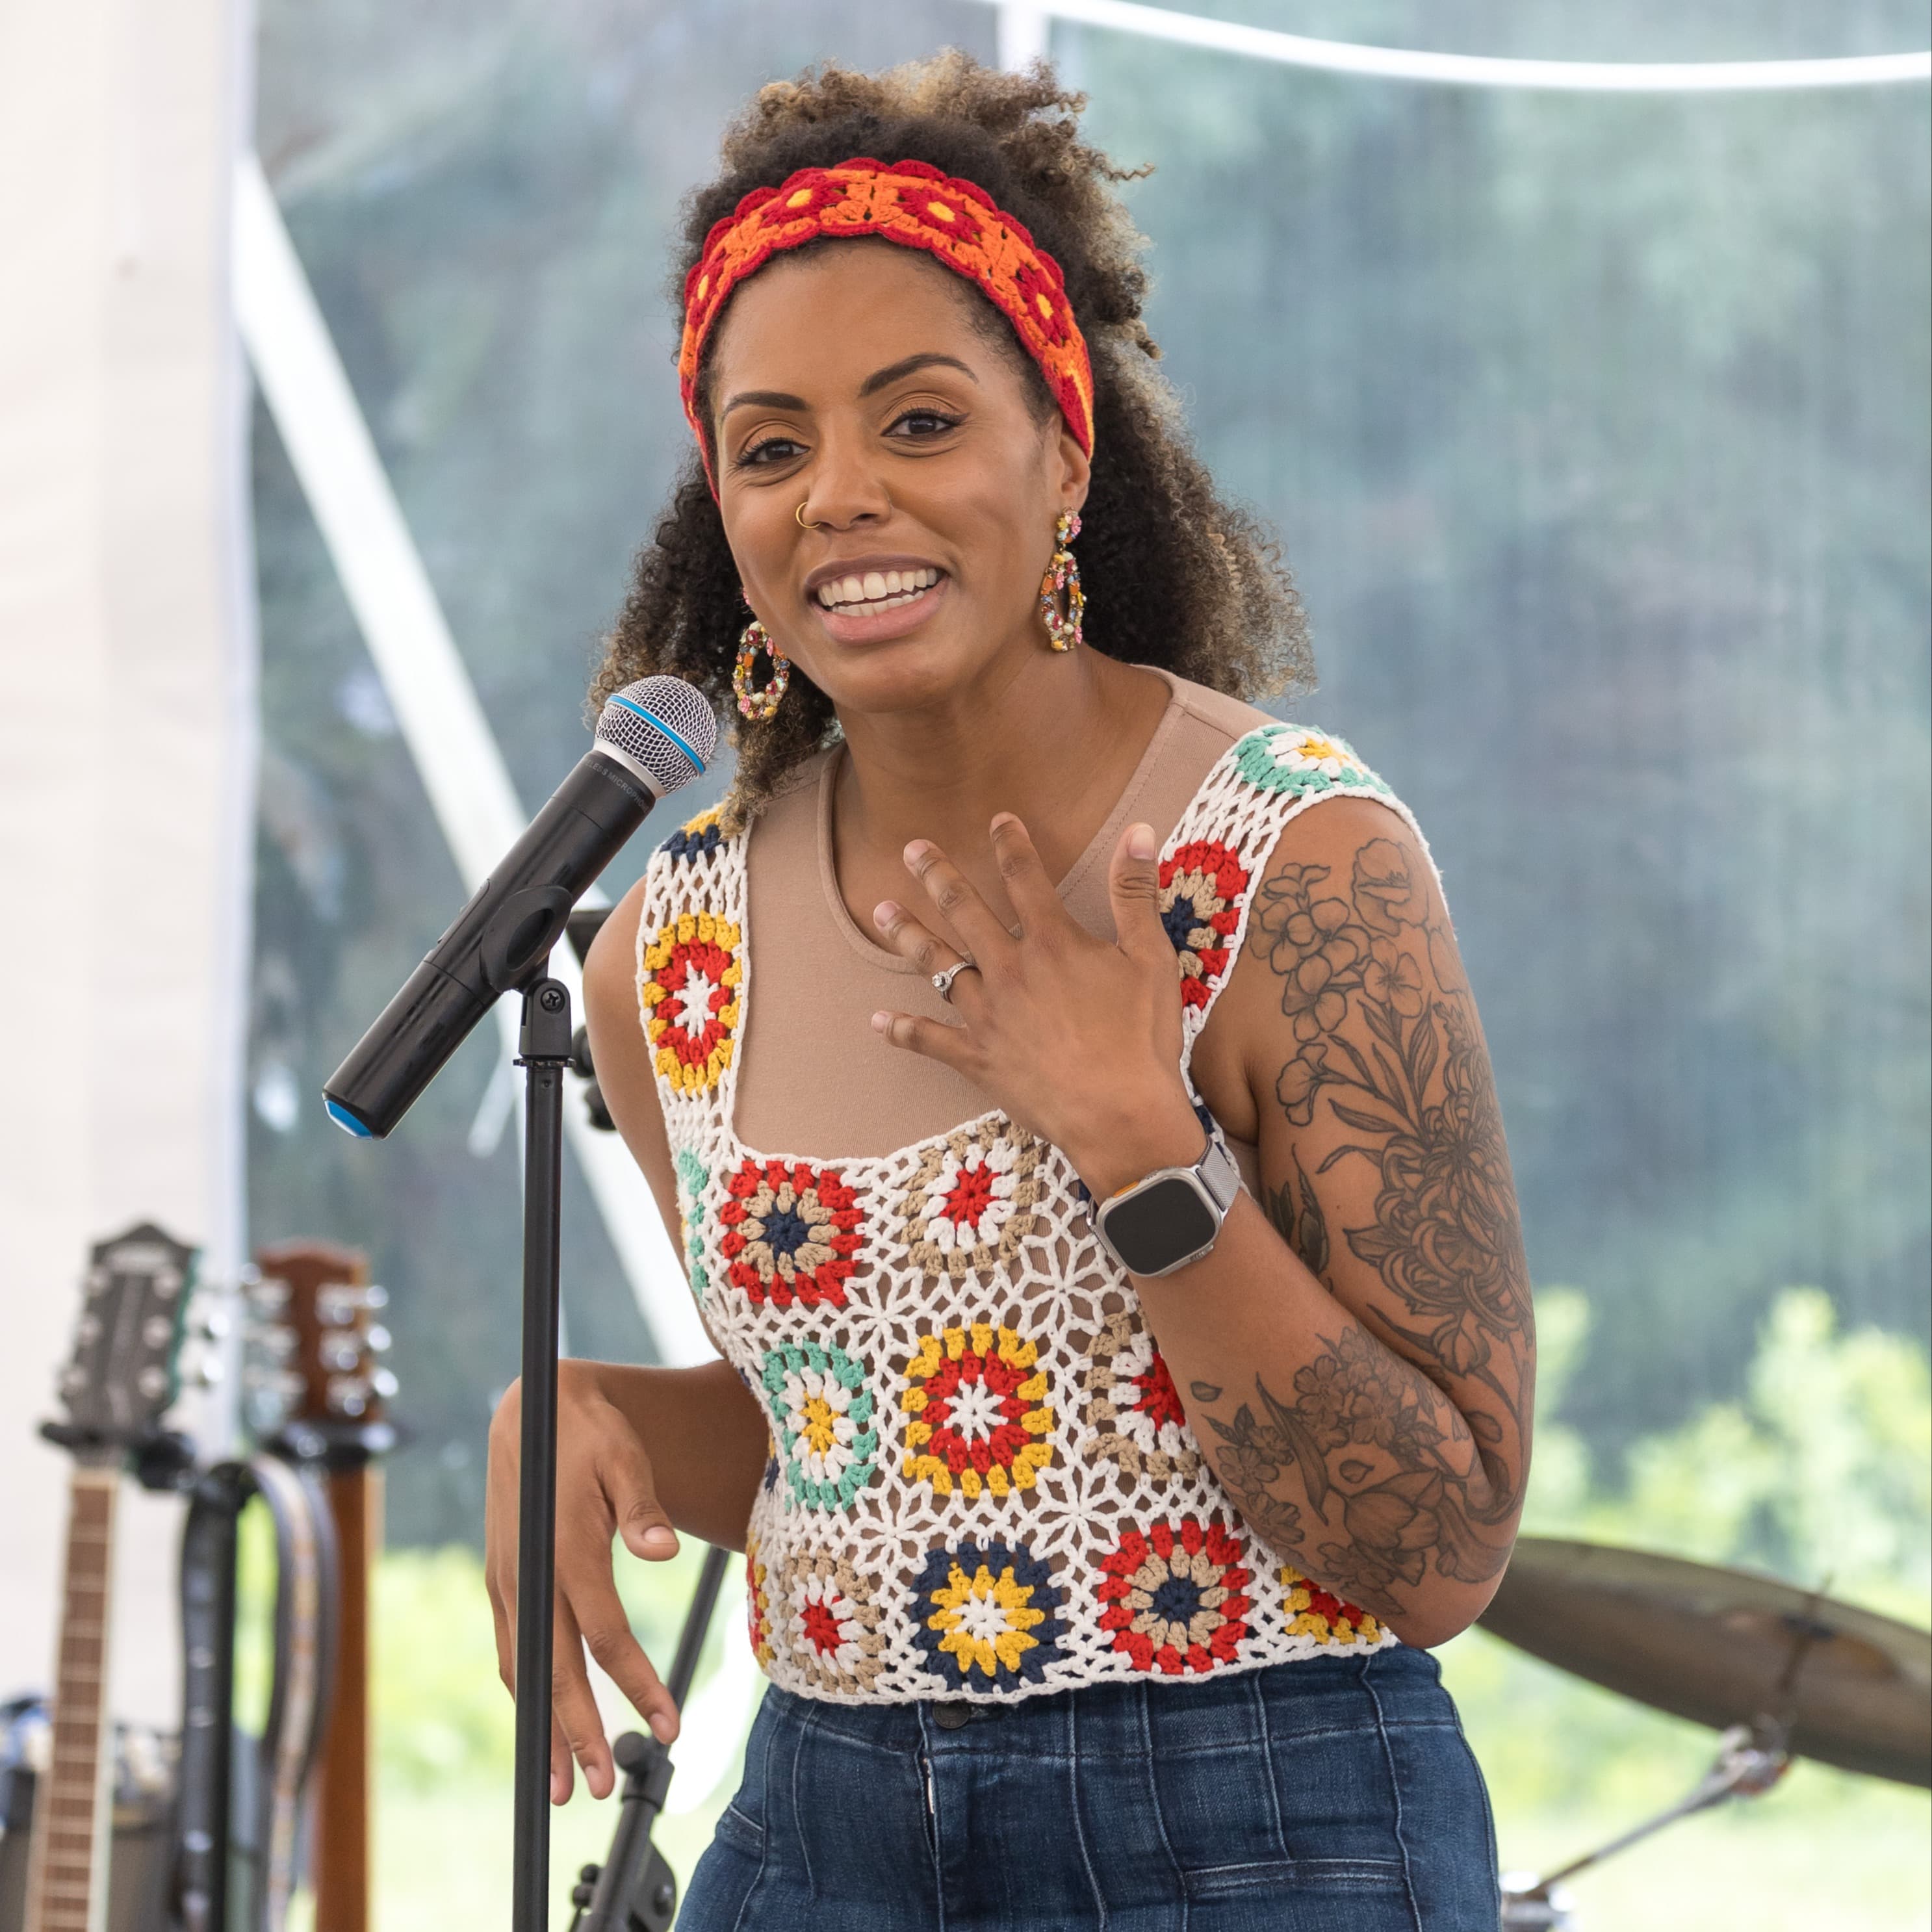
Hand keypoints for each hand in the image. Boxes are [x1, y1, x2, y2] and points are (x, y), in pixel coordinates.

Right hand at [485, 1362, 681, 1803]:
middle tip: (602, 1788)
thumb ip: (641, 1504)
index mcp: (565, 1544)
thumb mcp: (624, 1454)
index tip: (668, 1724)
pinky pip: (514, 1649)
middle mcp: (528, 1572)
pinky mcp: (500, 1582)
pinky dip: (528, 1692)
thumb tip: (664, 1550)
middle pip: (556, 1667)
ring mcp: (507, 1581)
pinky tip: (544, 1725)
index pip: (604, 1631)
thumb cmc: (590, 1432)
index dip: (636, 1681)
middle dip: (579, 1733)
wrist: (532, 1413)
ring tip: (565, 1783)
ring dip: (544, 1727)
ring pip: (525, 1669)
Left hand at [870, 814, 1203, 1196]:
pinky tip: (878, 1020)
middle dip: (936, 875)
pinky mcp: (977, 1058)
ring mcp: (987, 1015)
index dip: (1011, 844)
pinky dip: (902, 1030)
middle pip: (964, 911)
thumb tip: (1139, 831)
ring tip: (882, 911)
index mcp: (1053, 943)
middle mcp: (1010, 970)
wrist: (1120, 1117)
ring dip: (907, 935)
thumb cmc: (1142, 1040)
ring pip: (937, 966)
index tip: (997, 818)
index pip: (1025, 878)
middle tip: (911, 849)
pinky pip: (930, 1040)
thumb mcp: (1152, 959)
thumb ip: (1137, 894)